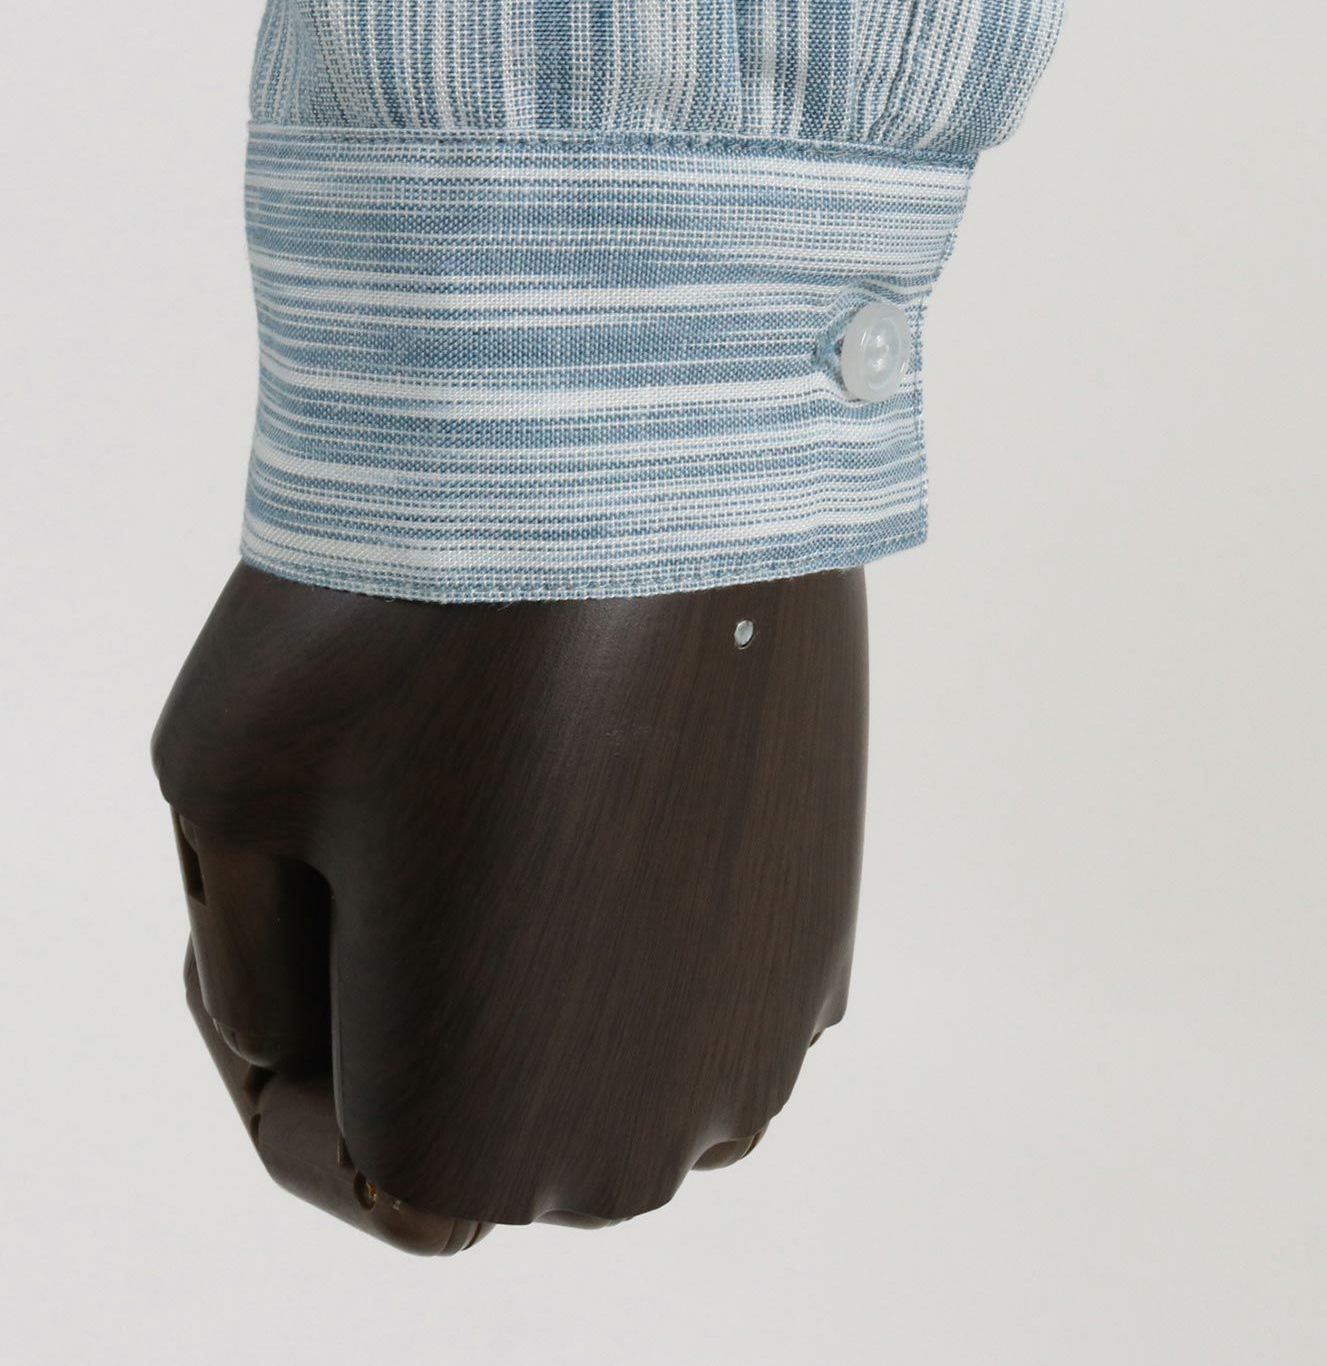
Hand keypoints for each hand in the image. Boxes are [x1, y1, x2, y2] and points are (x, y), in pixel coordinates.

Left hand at [153, 563, 867, 1248]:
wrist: (645, 454)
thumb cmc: (406, 619)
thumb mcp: (220, 796)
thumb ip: (250, 968)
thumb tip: (309, 1026)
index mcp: (479, 1144)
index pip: (353, 1155)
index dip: (287, 1033)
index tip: (277, 899)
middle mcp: (643, 1141)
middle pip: (482, 1107)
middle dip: (405, 1000)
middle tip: (365, 835)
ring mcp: (757, 1040)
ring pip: (593, 1043)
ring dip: (526, 958)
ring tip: (478, 793)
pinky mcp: (824, 935)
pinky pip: (689, 978)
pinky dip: (627, 912)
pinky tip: (584, 777)